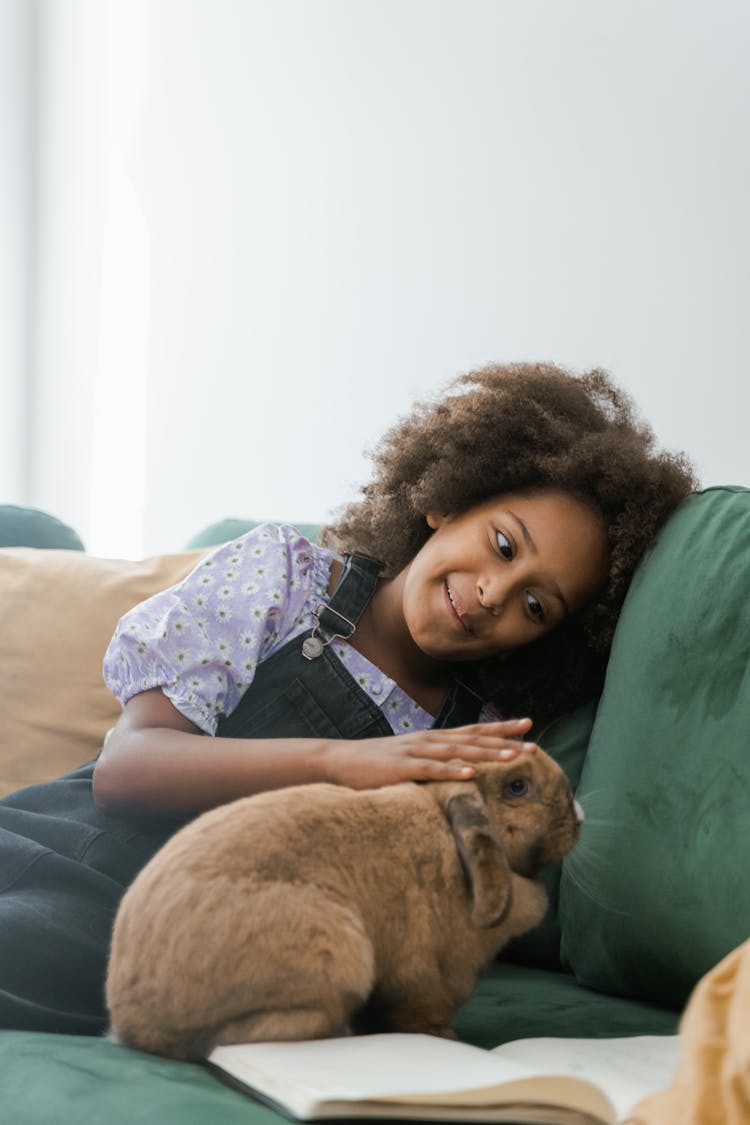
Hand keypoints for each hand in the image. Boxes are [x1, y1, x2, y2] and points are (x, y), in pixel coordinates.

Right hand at [323, 718, 537, 789]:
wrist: (339, 760)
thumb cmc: (377, 764)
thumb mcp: (411, 759)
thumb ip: (435, 762)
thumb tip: (461, 769)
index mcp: (433, 739)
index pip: (474, 730)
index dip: (501, 727)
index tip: (528, 726)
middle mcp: (429, 740)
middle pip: (473, 739)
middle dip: (505, 740)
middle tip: (534, 744)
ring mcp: (415, 752)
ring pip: (458, 752)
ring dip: (486, 754)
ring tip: (512, 757)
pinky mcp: (400, 768)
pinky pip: (430, 770)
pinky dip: (451, 772)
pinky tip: (470, 775)